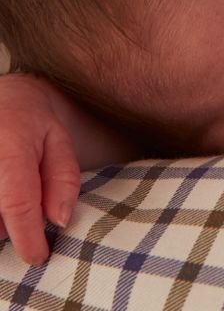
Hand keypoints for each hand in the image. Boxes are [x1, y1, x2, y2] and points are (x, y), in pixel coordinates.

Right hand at [0, 74, 80, 264]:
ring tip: (8, 190)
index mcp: (10, 147)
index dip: (28, 237)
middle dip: (8, 226)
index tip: (39, 256)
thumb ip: (63, 178)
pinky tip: (0, 197)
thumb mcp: (58, 140)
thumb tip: (60, 221)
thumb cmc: (30, 122)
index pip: (18, 203)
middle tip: (23, 202)